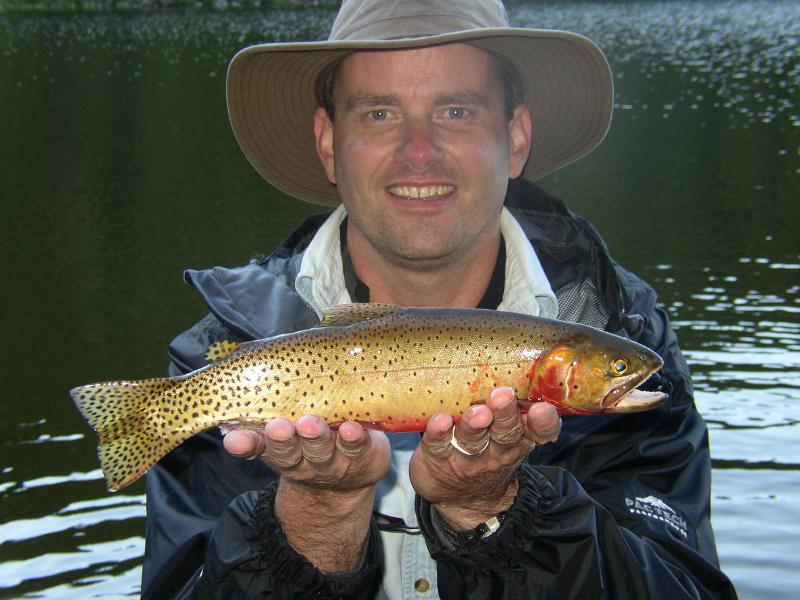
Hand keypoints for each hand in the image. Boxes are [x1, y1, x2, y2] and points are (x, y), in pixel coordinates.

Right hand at [224, 416, 390, 489]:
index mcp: (278, 448)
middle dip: (282, 439)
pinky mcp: (361, 456)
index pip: (256, 447)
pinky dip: (353, 438)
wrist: (353, 474)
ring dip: (315, 438)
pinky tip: (351, 429)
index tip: (234, 439)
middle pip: (287, 452)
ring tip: (311, 425)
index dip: (244, 444)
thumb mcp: (290, 429)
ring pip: (320, 450)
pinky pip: (357, 447)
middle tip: (278, 427)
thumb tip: (242, 374)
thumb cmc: (314, 438)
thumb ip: (272, 409)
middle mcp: (302, 458)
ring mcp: (331, 461)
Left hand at [409, 386, 560, 529]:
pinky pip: (438, 445)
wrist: (463, 500)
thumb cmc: (490, 454)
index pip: (538, 431)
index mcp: (518, 439)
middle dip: (505, 413)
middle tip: (503, 396)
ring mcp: (467, 457)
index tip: (542, 409)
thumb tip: (535, 386)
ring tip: (478, 413)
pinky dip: (439, 432)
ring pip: (473, 439)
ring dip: (475, 424)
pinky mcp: (438, 458)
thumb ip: (522, 415)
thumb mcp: (513, 440)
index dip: (543, 421)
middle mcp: (496, 450)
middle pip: (505, 431)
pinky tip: (441, 420)